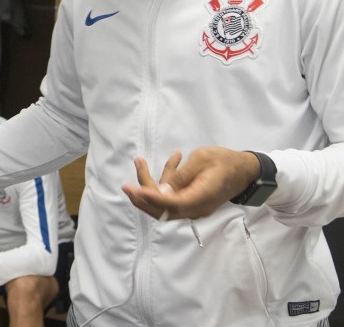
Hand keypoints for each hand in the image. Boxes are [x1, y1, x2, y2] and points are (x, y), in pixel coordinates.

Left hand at [121, 146, 261, 219]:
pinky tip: (173, 160)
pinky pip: (172, 197)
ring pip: (164, 204)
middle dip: (141, 198)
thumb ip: (181, 176)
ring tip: (140, 160)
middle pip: (163, 210)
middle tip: (125, 185)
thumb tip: (162, 191)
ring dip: (149, 185)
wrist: (245, 170)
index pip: (172, 204)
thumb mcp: (202, 160)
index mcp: (202, 197)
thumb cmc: (225, 161)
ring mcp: (194, 207)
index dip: (151, 199)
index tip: (134, 190)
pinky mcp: (191, 202)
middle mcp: (197, 208)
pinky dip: (165, 182)